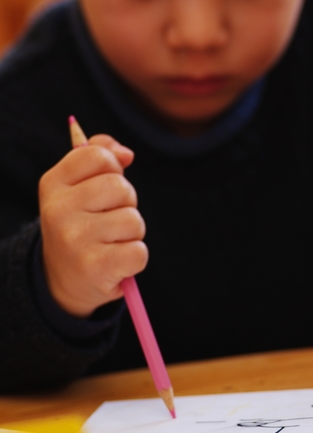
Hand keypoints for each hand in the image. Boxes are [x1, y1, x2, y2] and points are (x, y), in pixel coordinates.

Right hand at [39, 134, 147, 316]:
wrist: (64, 279)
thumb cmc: (81, 222)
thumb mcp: (79, 184)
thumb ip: (101, 155)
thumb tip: (126, 154)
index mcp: (53, 184)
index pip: (97, 155)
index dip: (113, 167)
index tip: (106, 183)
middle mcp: (59, 210)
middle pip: (120, 187)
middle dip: (127, 202)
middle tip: (110, 218)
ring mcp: (75, 240)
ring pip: (133, 220)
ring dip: (132, 233)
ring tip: (111, 242)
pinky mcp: (94, 268)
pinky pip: (138, 251)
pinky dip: (136, 258)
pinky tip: (116, 262)